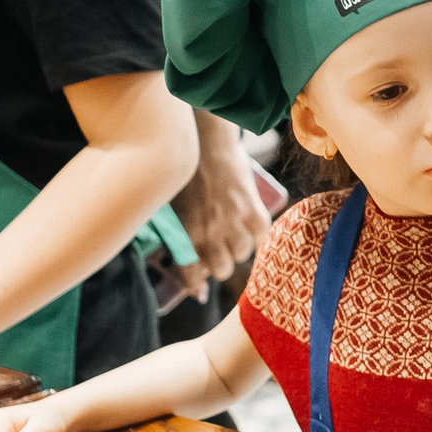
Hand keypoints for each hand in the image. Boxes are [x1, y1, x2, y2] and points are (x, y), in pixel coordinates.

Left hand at [168, 118, 272, 301]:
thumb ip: (175, 234)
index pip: (193, 275)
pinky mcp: (254, 211)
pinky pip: (261, 236)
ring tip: (232, 232)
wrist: (207, 142)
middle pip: (222, 270)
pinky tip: (248, 223)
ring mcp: (236, 223)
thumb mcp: (171, 206)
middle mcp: (212, 233)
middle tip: (216, 250)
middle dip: (218, 263)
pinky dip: (255, 234)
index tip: (198, 288)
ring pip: (243, 255)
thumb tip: (177, 258)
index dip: (195, 285)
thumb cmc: (184, 172)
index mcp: (187, 234)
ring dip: (237, 247)